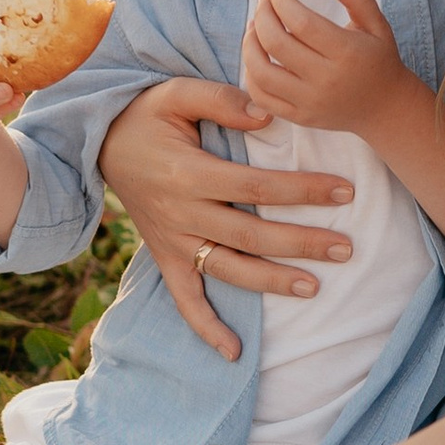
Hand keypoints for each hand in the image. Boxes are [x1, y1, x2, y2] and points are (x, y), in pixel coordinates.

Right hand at [99, 77, 356, 363]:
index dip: (302, 191)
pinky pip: (185, 299)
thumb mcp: (175, 92)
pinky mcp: (166, 257)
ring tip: (314, 288)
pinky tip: (235, 352)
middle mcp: (182, 213)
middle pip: (251, 235)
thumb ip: (221, 100)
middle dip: (301, 243)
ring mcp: (173, 241)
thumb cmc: (145, 115)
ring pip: (228, 269)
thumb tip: (268, 117)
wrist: (98, 143)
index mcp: (188, 173)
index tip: (343, 192)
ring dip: (271, 283)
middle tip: (346, 248)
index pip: (257, 187)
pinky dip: (206, 328)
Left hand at [242, 0, 408, 137]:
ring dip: (250, 44)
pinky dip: (251, 75)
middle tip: (263, 3)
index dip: (282, 3)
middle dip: (262, 16)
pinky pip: (262, 98)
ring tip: (254, 27)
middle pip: (277, 44)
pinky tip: (256, 56)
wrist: (386, 108)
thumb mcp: (377, 25)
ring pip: (262, 73)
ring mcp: (310, 102)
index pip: (302, 23)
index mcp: (346, 53)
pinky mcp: (300, 117)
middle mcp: (326, 79)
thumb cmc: (379, 60)